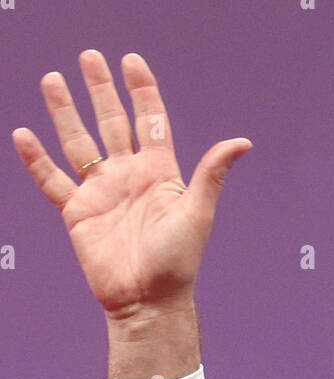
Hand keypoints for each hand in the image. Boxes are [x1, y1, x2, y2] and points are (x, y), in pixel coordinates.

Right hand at [12, 49, 250, 320]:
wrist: (148, 301)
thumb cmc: (178, 263)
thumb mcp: (197, 213)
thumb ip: (211, 174)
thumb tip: (242, 142)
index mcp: (158, 172)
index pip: (149, 121)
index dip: (142, 90)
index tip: (132, 61)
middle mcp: (128, 176)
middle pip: (111, 122)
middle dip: (100, 89)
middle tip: (90, 56)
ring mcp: (101, 192)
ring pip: (78, 142)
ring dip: (65, 111)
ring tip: (52, 79)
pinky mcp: (78, 212)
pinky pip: (52, 180)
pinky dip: (37, 159)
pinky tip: (24, 134)